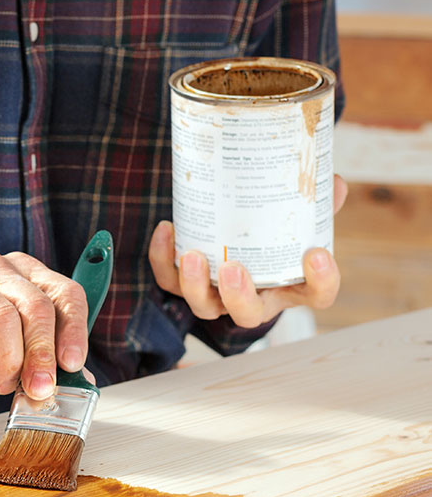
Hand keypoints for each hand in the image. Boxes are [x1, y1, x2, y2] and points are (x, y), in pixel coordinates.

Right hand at [0, 250, 88, 399]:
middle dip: (43, 353)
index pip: (65, 293)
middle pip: (36, 305)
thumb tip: (85, 381)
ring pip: (4, 318)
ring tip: (5, 386)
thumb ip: (50, 364)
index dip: (74, 330)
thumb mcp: (20, 359)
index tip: (73, 365)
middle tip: (42, 388)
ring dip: (10, 362)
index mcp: (26, 273)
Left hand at [149, 174, 348, 327]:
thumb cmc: (273, 229)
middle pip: (248, 314)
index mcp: (292, 285)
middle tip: (232, 268)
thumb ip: (314, 201)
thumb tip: (333, 182)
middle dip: (238, 296)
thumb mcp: (298, 213)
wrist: (237, 226)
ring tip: (192, 254)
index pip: (317, 295)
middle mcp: (255, 298)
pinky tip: (167, 229)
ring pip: (203, 306)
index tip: (317, 254)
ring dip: (194, 284)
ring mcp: (218, 296)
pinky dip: (163, 259)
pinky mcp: (185, 284)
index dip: (322, 281)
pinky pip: (169, 281)